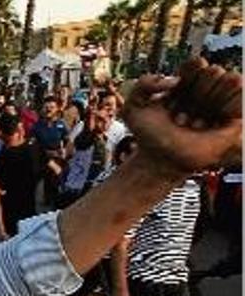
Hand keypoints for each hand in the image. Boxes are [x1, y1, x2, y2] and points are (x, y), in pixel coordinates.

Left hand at [122, 57, 241, 175]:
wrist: (159, 160)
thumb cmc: (147, 136)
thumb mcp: (132, 107)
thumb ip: (143, 83)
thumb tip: (174, 80)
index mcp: (185, 84)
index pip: (196, 63)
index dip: (186, 77)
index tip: (174, 94)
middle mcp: (205, 92)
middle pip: (213, 71)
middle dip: (195, 94)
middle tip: (180, 117)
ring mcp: (220, 104)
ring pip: (231, 80)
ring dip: (210, 103)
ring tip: (195, 124)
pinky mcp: (234, 119)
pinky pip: (242, 94)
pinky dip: (228, 106)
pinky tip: (210, 123)